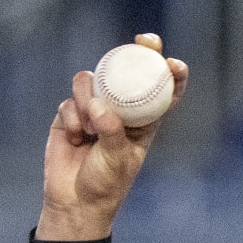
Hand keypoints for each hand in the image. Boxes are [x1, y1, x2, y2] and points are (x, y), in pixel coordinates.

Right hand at [37, 33, 188, 240]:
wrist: (73, 201)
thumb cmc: (105, 184)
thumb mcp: (117, 160)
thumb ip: (111, 131)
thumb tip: (99, 104)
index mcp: (144, 122)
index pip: (162, 93)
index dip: (171, 73)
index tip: (173, 63)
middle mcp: (120, 110)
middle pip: (129, 72)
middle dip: (137, 52)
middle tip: (142, 41)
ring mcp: (94, 109)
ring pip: (92, 81)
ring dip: (89, 97)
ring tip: (88, 128)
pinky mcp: (70, 113)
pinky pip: (70, 101)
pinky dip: (71, 117)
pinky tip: (74, 138)